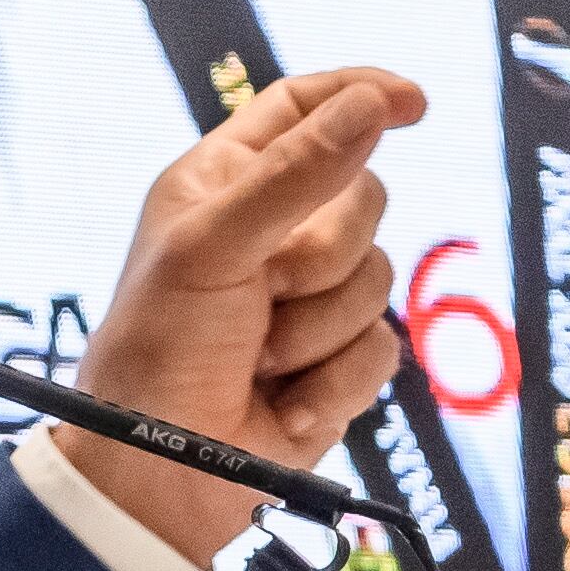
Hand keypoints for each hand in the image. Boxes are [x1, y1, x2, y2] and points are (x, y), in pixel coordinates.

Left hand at [61, 66, 420, 564]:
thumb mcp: (212, 248)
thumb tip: (372, 102)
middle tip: (259, 293)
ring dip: (317, 328)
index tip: (413, 102)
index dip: (360, 96)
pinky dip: (331, 381)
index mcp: (224, 181)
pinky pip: (384, 348)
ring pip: (380, 277)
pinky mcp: (338, 362)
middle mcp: (271, 231)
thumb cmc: (156, 351)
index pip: (303, 107)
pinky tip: (279, 400)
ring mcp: (309, 299)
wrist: (158, 474)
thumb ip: (296, 174)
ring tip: (256, 356)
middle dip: (320, 254)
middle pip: (364, 198)